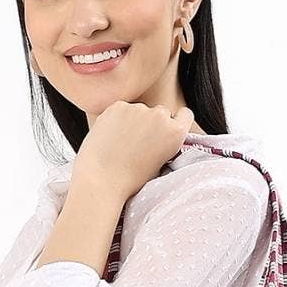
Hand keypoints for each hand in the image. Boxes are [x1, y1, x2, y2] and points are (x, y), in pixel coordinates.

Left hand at [73, 100, 195, 202]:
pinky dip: (117, 119)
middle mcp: (161, 116)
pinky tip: (111, 137)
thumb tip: (160, 135)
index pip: (185, 115)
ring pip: (139, 111)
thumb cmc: (129, 180)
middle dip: (153, 123)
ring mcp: (139, 109)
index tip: (165, 130)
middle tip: (138, 142)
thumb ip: (164, 144)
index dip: (175, 122)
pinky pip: (122, 109)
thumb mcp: (159, 165)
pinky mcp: (118, 106)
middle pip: (161, 112)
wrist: (101, 180)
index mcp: (175, 133)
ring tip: (121, 144)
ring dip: (134, 121)